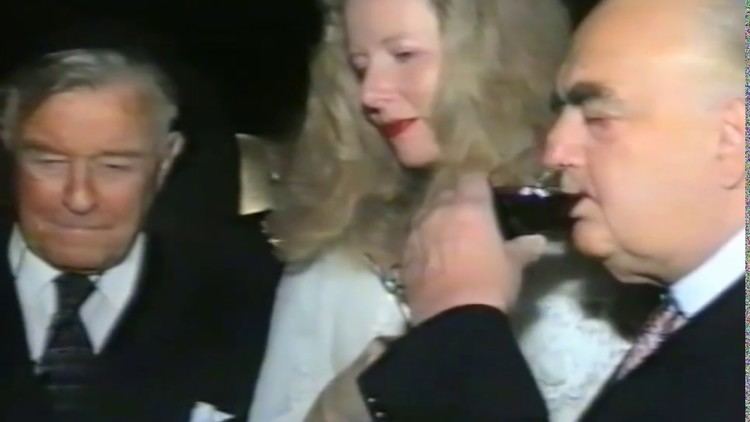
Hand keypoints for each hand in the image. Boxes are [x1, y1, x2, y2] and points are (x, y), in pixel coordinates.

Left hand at [402, 172, 546, 324]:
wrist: (452, 317)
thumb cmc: (489, 284)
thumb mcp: (513, 266)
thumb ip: (523, 249)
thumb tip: (537, 241)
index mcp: (469, 207)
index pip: (473, 178)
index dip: (480, 184)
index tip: (487, 194)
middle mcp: (439, 211)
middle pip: (446, 191)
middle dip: (456, 198)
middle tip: (469, 214)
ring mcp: (417, 231)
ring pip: (426, 212)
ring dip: (437, 217)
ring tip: (449, 232)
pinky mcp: (404, 253)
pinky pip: (415, 236)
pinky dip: (424, 239)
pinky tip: (433, 254)